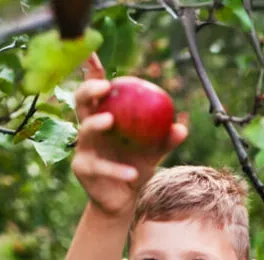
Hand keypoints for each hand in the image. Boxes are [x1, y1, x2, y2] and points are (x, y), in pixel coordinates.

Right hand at [71, 54, 187, 216]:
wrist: (125, 200)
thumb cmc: (137, 168)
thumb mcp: (154, 153)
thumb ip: (166, 140)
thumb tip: (183, 126)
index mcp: (104, 117)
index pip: (96, 90)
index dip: (92, 70)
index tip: (93, 53)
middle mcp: (90, 129)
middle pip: (81, 101)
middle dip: (88, 89)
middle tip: (105, 88)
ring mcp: (83, 148)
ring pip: (84, 130)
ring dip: (96, 124)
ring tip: (110, 121)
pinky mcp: (82, 169)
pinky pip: (99, 166)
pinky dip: (117, 169)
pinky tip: (133, 172)